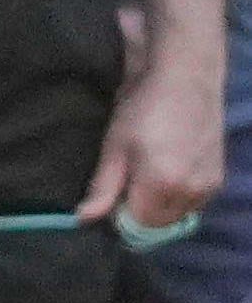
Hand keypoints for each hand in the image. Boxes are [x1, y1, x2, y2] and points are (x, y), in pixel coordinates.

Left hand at [86, 64, 227, 235]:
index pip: (136, 224)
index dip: (119, 214)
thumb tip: (83, 219)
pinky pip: (193, 202)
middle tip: (129, 180)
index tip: (112, 194)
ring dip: (160, 204)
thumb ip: (103, 188)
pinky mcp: (219, 177)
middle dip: (140, 210)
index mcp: (164, 185)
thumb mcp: (114, 148)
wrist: (186, 78)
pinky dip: (178, 195)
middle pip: (158, 223)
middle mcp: (192, 192)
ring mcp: (210, 185)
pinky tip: (168, 171)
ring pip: (176, 214)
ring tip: (149, 172)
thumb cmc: (143, 110)